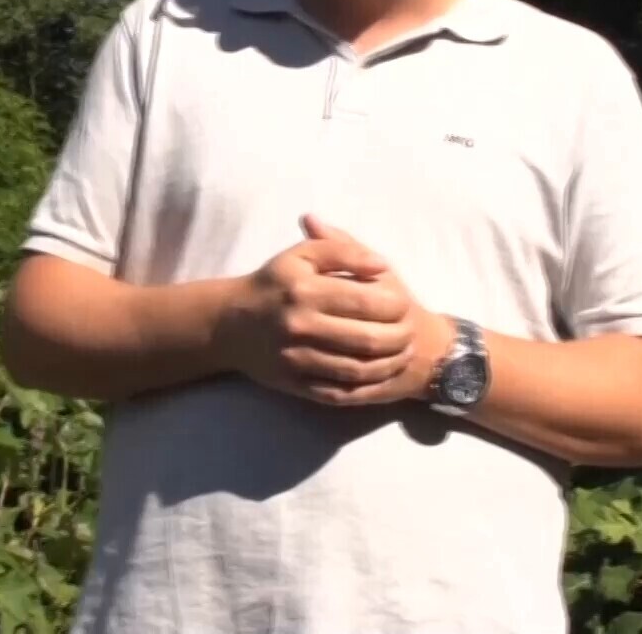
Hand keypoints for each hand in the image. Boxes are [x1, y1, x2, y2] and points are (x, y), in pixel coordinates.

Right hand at [215, 214, 453, 406]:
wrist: (229, 323)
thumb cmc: (273, 283)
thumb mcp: (302, 255)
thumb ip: (342, 250)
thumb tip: (380, 265)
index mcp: (306, 291)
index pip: (366, 301)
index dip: (395, 305)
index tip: (405, 303)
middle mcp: (300, 326)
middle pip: (367, 339)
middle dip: (399, 338)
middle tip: (411, 333)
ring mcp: (296, 358)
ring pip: (357, 370)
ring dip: (389, 365)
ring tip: (402, 354)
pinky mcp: (293, 383)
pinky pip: (337, 391)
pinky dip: (364, 388)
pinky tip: (379, 376)